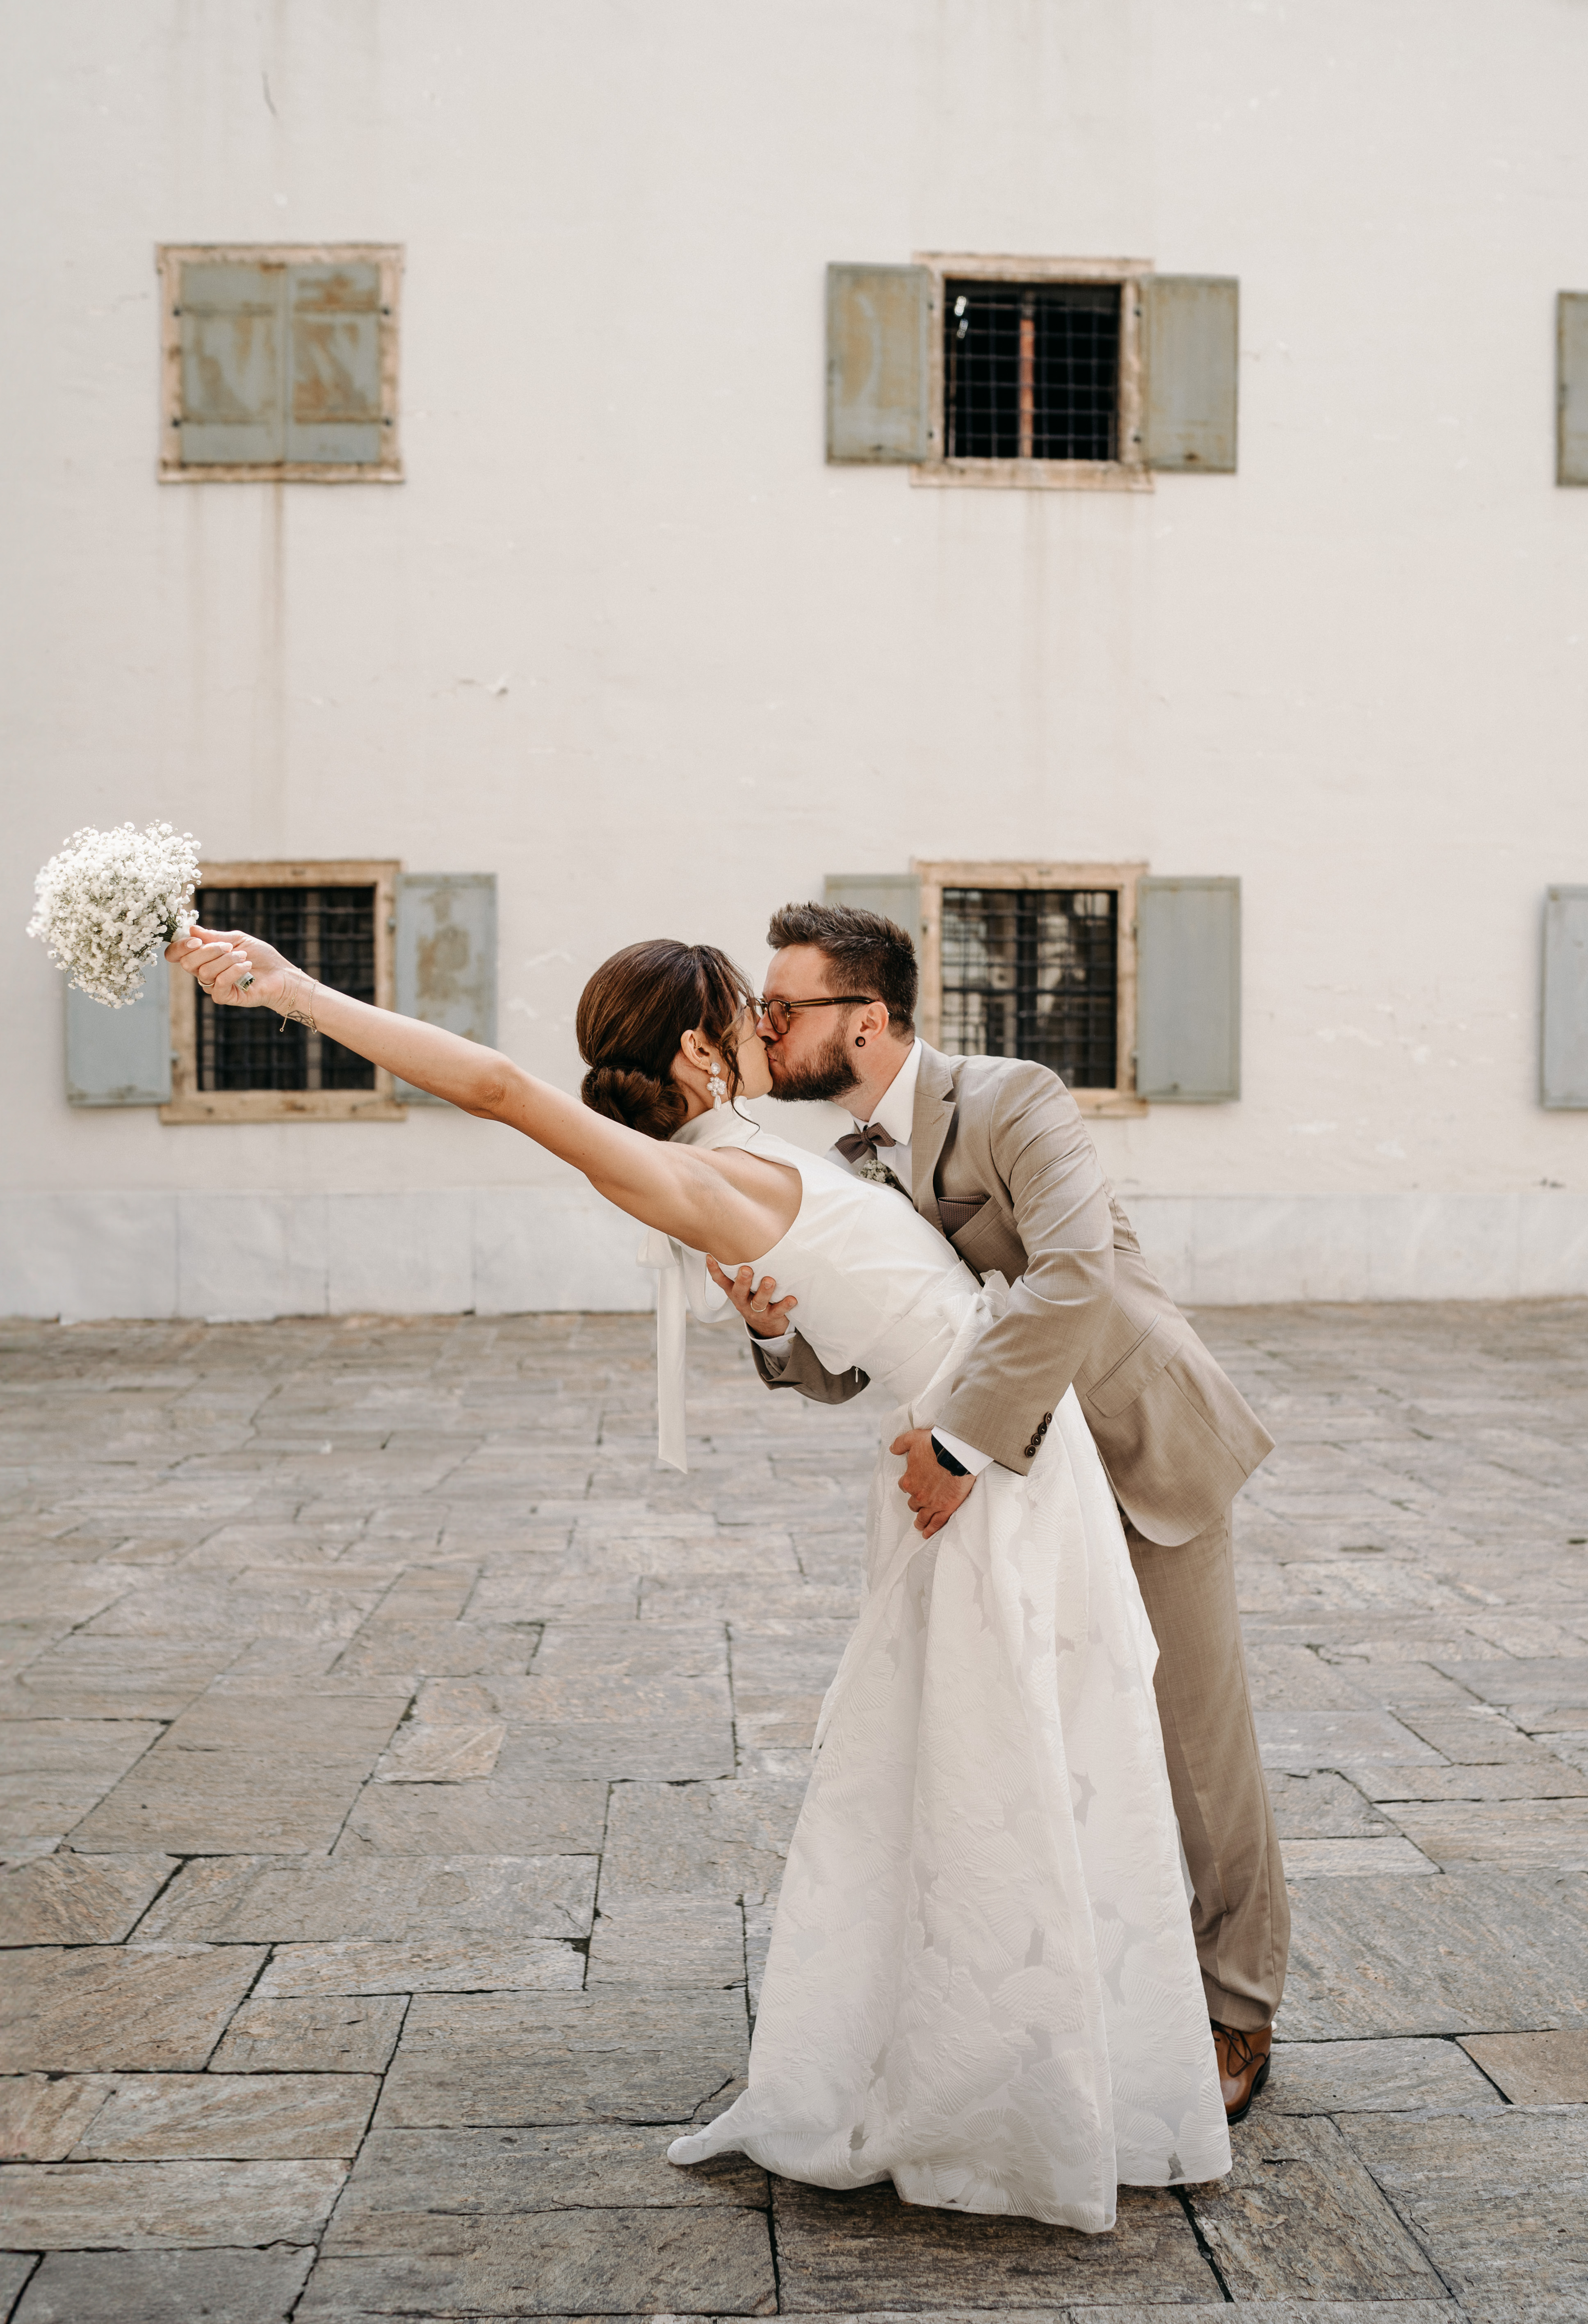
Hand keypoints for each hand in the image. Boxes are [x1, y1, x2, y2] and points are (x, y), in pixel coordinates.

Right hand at [166, 924, 296, 1013]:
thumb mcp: (236, 939)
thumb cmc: (260, 956)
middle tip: (229, 947)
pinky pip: (219, 983)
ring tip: (244, 957)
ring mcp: (213, 986)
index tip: (196, 940)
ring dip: (227, 960)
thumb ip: (213, 936)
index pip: (176, 954)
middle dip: (209, 950)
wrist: (280, 975)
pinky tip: (247, 967)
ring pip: (204, 971)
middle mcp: (204, 973)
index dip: (180, 946)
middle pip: (187, 963)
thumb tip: (192, 929)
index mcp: (203, 957)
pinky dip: (234, 971)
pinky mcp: (224, 997)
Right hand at [705, 1256, 797, 1338]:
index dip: (714, 1270)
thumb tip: (746, 1240)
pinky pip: (778, 1311)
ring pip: (758, 1302)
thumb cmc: (755, 1297)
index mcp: (734, 1292)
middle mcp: (743, 1301)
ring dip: (764, 1291)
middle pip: (739, 1292)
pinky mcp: (772, 1317)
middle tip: (746, 1269)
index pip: (721, 1281)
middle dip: (742, 1281)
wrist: (766, 1326)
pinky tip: (792, 1299)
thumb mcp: (746, 1287)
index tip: (711, 1256)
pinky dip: (785, 1305)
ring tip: (770, 1281)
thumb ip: (744, 1269)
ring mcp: (757, 1311)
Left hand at [891, 1426, 974, 1537]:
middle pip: (913, 1504)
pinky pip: (936, 1523)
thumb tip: (891, 1449)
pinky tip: (927, 1534)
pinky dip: (930, 1530)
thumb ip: (900, 1443)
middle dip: (915, 1503)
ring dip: (920, 1521)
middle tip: (918, 1505)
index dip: (908, 1485)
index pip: (904, 1486)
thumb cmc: (935, 1444)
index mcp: (909, 1480)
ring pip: (922, 1517)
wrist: (956, 1452)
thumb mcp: (913, 1438)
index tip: (913, 1484)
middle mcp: (918, 1495)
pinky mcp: (946, 1508)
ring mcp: (932, 1503)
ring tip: (919, 1526)